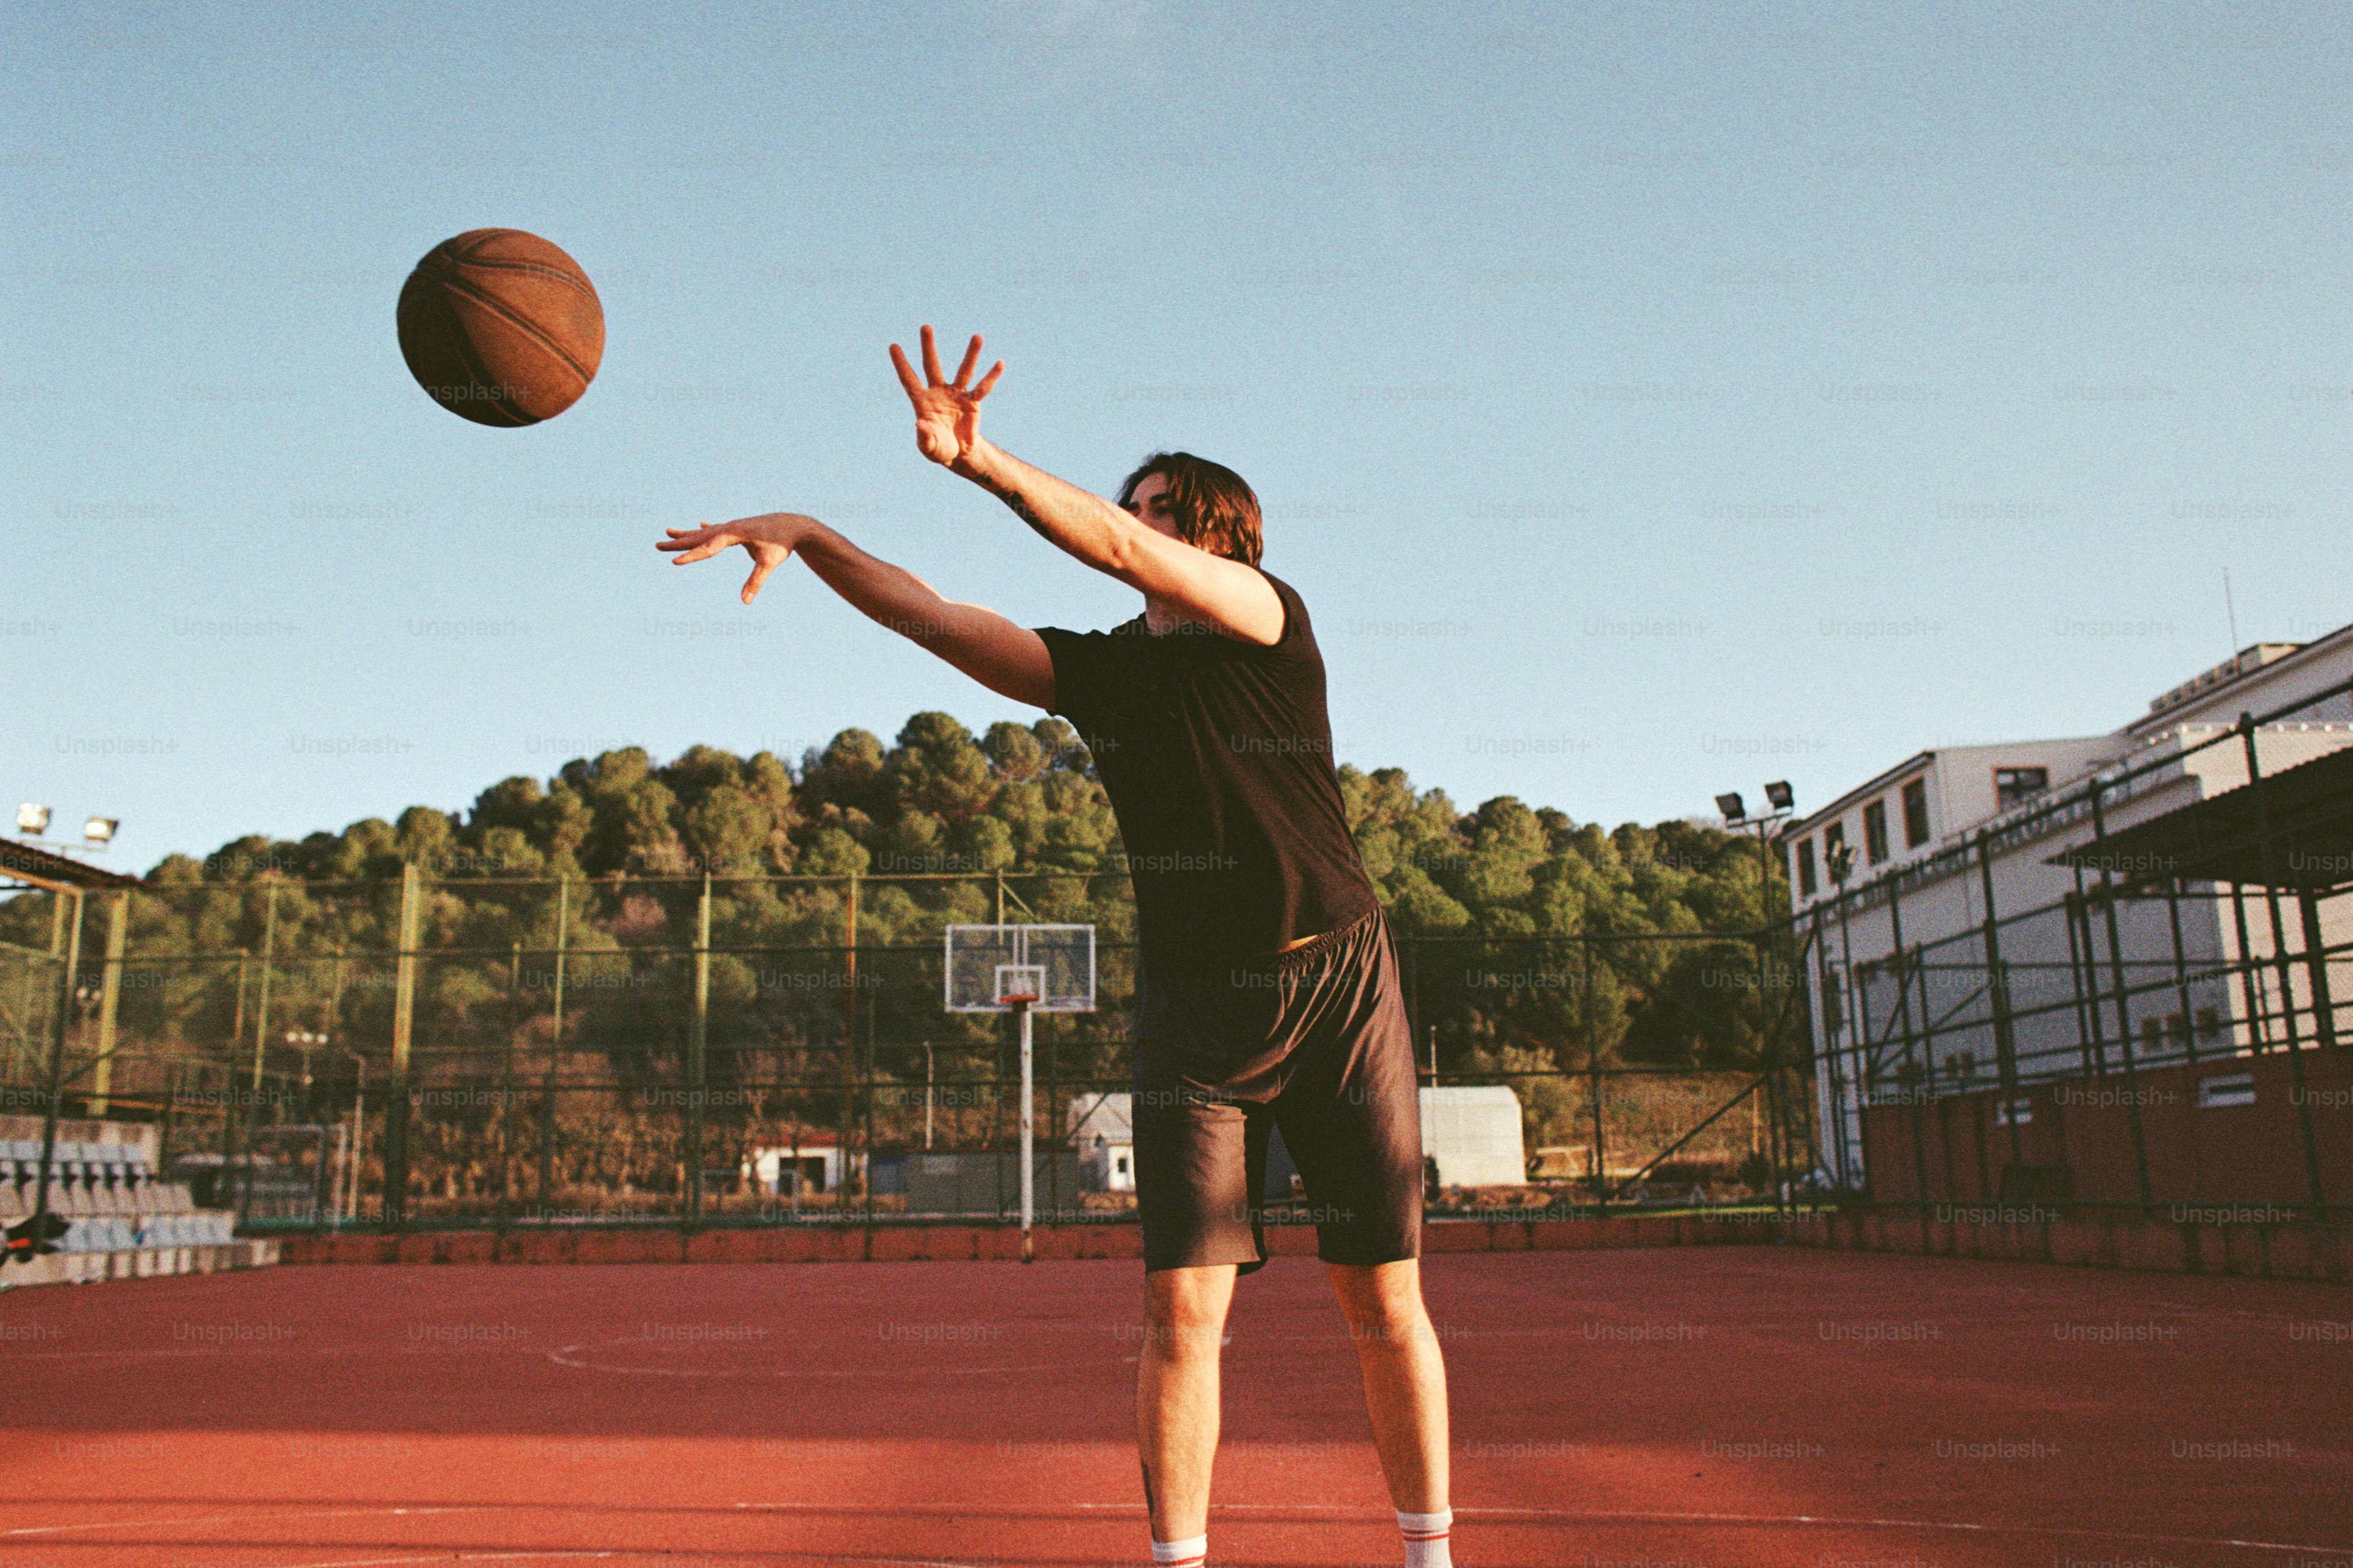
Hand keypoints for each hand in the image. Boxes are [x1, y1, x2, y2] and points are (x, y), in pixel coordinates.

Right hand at [657, 512, 813, 603]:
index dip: (691, 556)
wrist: (793, 525)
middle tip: (657, 546)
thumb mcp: (769, 562)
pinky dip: (705, 530)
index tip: (675, 562)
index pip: (708, 548)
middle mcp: (729, 527)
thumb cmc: (781, 543)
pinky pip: (716, 530)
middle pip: (699, 537)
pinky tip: (700, 525)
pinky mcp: (736, 529)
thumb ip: (756, 581)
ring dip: (686, 534)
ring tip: (667, 531)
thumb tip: (746, 601)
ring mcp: (731, 527)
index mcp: (734, 533)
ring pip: (704, 532)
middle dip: (678, 543)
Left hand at [889, 324, 1002, 467]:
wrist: (958, 453)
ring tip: (978, 336)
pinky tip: (1000, 363)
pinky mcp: (972, 402)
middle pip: (932, 366)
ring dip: (971, 354)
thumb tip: (920, 423)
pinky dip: (991, 376)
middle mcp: (938, 392)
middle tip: (925, 326)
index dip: (901, 364)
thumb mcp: (929, 447)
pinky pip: (983, 388)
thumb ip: (924, 437)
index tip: (893, 345)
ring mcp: (956, 394)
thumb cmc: (938, 448)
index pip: (909, 379)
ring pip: (963, 371)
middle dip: (928, 347)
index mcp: (922, 401)